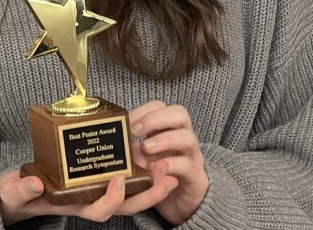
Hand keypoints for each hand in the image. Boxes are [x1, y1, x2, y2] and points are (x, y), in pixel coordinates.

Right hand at [0, 164, 176, 225]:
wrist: (19, 193)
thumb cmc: (19, 193)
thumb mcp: (15, 192)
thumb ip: (22, 190)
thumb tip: (34, 183)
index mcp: (74, 206)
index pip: (99, 210)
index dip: (111, 198)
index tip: (117, 180)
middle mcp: (90, 201)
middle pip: (126, 205)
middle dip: (149, 194)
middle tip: (167, 176)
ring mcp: (96, 190)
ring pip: (130, 194)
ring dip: (152, 183)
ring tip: (168, 166)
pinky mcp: (97, 177)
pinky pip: (124, 179)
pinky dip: (140, 171)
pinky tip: (150, 155)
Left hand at [129, 100, 208, 224]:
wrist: (179, 204)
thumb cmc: (158, 175)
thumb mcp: (141, 159)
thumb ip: (131, 149)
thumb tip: (116, 142)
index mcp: (168, 129)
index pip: (160, 107)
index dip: (143, 111)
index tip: (125, 121)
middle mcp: (183, 139)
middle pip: (180, 114)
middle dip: (155, 119)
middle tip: (135, 131)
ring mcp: (193, 157)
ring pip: (188, 138)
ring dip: (164, 140)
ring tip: (146, 148)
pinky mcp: (197, 178)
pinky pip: (188, 166)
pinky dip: (171, 165)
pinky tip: (156, 169)